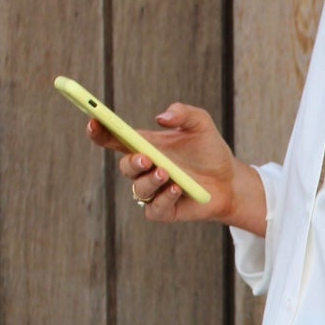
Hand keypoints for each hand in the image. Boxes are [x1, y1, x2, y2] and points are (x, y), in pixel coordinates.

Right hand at [85, 101, 265, 231]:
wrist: (229, 180)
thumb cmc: (209, 150)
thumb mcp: (200, 124)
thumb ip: (183, 113)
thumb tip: (161, 117)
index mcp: (144, 145)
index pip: (113, 138)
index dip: (99, 131)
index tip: (94, 121)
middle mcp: (144, 169)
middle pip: (125, 166)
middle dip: (132, 162)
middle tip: (147, 158)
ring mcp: (152, 191)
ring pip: (139, 188)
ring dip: (150, 181)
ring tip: (166, 173)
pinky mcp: (164, 210)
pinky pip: (153, 209)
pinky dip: (163, 199)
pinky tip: (177, 189)